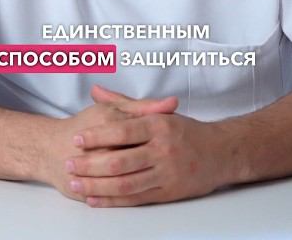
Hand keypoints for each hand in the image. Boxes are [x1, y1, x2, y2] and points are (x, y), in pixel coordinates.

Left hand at [63, 85, 235, 207]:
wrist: (222, 153)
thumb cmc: (187, 132)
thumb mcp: (159, 113)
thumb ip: (125, 103)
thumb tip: (95, 90)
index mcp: (159, 126)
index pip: (122, 131)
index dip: (97, 137)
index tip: (77, 139)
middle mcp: (163, 150)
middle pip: (119, 160)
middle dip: (90, 164)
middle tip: (70, 163)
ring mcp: (165, 173)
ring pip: (125, 183)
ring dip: (96, 184)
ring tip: (76, 182)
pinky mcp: (167, 193)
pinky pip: (135, 199)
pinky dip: (112, 200)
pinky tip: (95, 198)